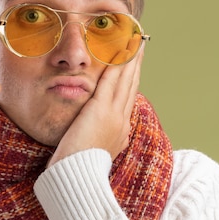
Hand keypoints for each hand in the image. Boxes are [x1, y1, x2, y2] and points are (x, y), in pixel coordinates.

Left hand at [48, 45, 143, 166]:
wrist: (78, 179)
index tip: (135, 62)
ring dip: (130, 58)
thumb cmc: (78, 169)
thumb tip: (107, 131)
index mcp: (120, 130)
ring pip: (125, 80)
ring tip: (135, 40)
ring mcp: (113, 115)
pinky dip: (117, 66)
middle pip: (132, 84)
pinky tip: (119, 51)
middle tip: (140, 43)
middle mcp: (121, 120)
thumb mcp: (95, 151)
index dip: (133, 77)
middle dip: (136, 63)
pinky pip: (111, 82)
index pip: (128, 97)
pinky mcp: (101, 110)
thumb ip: (101, 137)